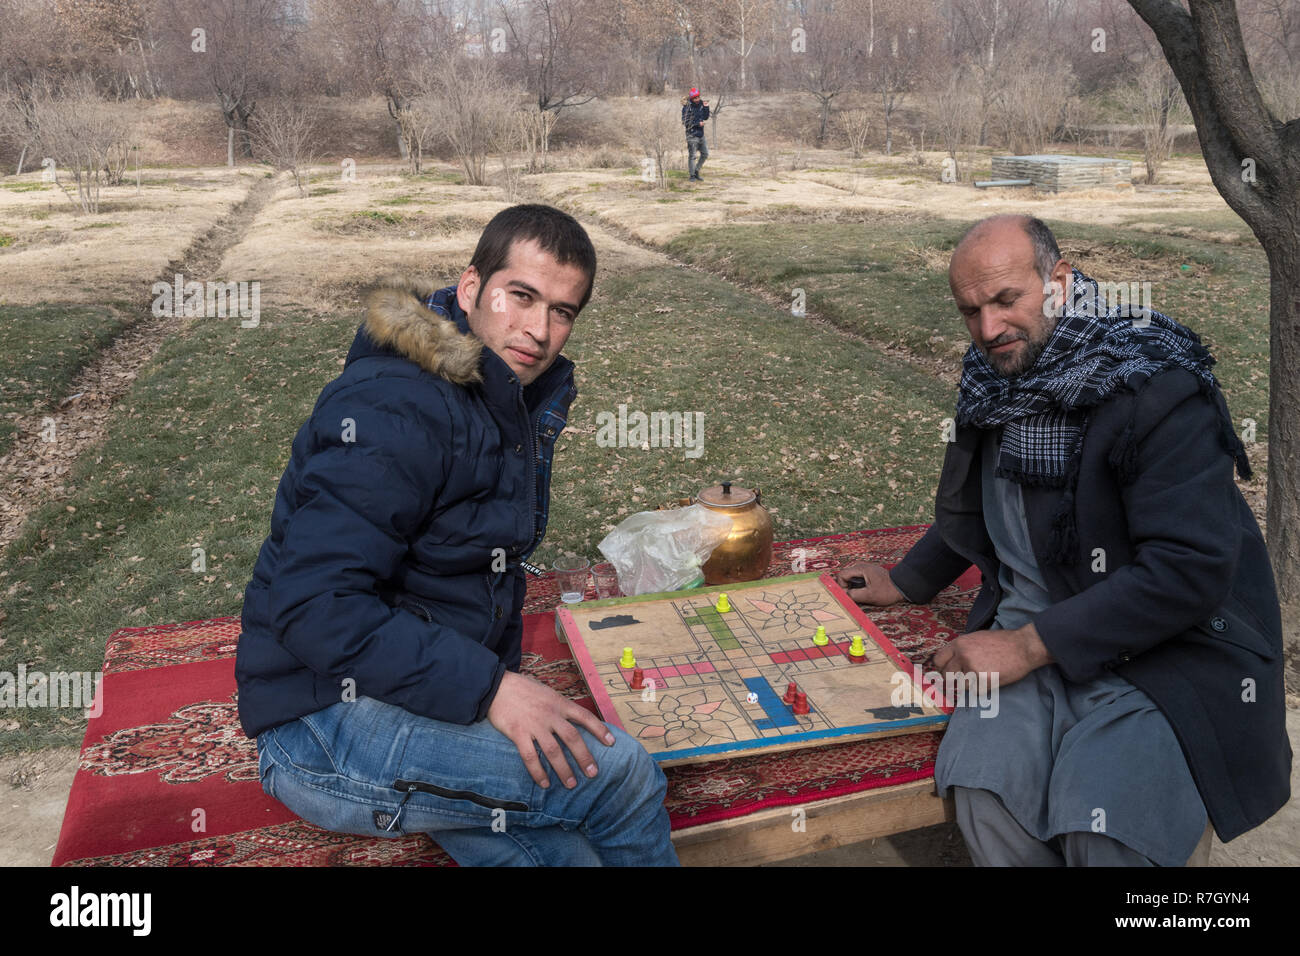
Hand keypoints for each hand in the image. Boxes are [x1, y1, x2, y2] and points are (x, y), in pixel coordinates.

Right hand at [487, 670, 615, 788]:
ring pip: (553, 751)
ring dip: (563, 769)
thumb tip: (573, 719)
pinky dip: (538, 772)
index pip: (585, 717)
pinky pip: (530, 757)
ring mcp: (534, 724)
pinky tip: (544, 783)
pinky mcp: (518, 733)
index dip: (599, 730)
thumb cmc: (523, 689)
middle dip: (584, 757)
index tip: (611, 743)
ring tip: (571, 784)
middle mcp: (550, 714)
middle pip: (572, 738)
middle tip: (593, 773)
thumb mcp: (547, 692)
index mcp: (559, 703)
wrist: (497, 686)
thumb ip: (559, 706)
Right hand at [834, 562, 904, 606]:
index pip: (841, 575)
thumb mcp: (870, 596)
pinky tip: (865, 592)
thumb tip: (843, 595)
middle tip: (853, 596)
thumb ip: (854, 595)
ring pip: (851, 578)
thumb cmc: (887, 590)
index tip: (848, 595)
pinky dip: (857, 586)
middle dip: (846, 587)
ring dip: (852, 587)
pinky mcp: (868, 573)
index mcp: (861, 568)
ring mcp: (864, 569)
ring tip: (860, 595)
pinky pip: (857, 578)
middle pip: (845, 576)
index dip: (841, 586)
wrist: (902, 586)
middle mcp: (861, 566)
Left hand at [931, 622, 1052, 688]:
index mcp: (959, 643)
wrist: (1023, 646)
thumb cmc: (1002, 642)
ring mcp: (972, 668)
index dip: (942, 668)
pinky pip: (975, 691)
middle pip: (946, 675)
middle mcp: (962, 655)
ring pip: (961, 685)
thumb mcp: (976, 638)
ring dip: (969, 685)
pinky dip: (982, 689)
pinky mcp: (983, 680)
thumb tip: (950, 662)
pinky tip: (991, 679)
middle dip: (954, 680)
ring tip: (982, 676)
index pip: (938, 660)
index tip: (948, 672)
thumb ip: (961, 649)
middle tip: (965, 679)